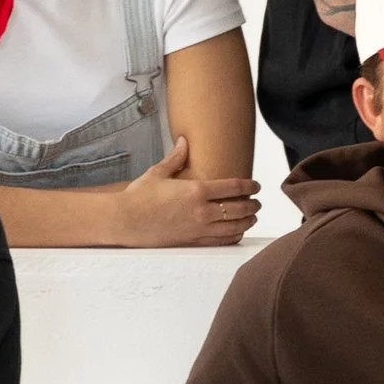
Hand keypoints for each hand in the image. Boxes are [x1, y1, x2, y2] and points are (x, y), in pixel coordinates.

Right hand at [116, 136, 260, 247]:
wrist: (125, 221)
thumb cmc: (138, 196)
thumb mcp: (158, 173)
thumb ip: (175, 158)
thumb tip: (184, 142)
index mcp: (196, 190)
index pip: (233, 187)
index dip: (249, 186)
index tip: (256, 185)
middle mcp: (201, 210)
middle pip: (238, 208)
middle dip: (252, 205)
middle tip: (258, 202)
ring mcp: (198, 228)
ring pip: (234, 227)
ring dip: (247, 221)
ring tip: (253, 217)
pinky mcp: (192, 241)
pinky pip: (221, 241)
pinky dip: (234, 236)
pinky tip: (237, 233)